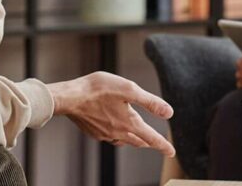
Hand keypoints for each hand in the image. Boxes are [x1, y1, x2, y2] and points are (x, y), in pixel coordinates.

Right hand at [46, 71, 175, 156]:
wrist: (70, 97)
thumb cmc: (97, 90)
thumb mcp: (129, 89)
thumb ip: (150, 102)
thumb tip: (168, 113)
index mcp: (129, 123)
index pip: (151, 138)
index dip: (163, 145)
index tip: (171, 152)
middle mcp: (118, 133)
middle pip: (138, 142)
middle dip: (149, 142)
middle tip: (156, 143)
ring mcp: (104, 134)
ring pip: (124, 141)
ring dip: (134, 140)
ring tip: (138, 137)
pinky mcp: (94, 132)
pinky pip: (110, 137)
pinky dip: (118, 135)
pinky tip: (114, 128)